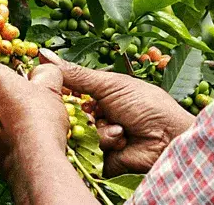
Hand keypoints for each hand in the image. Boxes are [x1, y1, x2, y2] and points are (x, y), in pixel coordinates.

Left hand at [0, 63, 68, 180]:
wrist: (33, 159)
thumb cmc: (41, 119)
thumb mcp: (51, 87)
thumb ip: (45, 71)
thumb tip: (43, 70)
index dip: (8, 76)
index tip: (22, 86)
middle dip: (0, 97)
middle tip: (24, 107)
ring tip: (19, 127)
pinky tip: (13, 142)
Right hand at [39, 49, 194, 176]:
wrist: (168, 137)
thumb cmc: (147, 105)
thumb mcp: (110, 84)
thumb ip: (77, 75)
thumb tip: (45, 55)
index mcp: (99, 94)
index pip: (69, 91)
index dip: (61, 90)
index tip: (49, 86)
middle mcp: (97, 115)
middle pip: (70, 114)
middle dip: (84, 112)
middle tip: (97, 110)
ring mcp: (99, 137)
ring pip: (80, 133)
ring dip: (101, 129)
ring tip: (120, 127)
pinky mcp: (101, 159)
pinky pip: (89, 152)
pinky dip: (106, 143)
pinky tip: (122, 139)